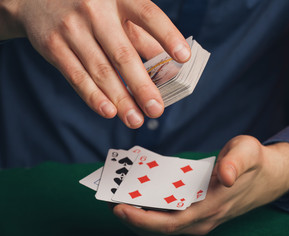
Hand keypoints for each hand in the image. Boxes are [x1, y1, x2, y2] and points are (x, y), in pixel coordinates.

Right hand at [0, 0, 189, 127]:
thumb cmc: (92, 7)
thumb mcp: (118, 10)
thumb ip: (142, 34)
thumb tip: (168, 64)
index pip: (148, 15)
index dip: (167, 35)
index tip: (183, 57)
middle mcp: (96, 10)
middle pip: (123, 53)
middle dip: (142, 86)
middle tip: (156, 109)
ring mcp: (72, 28)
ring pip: (100, 71)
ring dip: (120, 100)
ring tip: (135, 120)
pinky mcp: (54, 46)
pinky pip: (77, 76)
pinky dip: (93, 96)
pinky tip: (109, 111)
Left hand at [112, 135, 288, 235]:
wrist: (268, 175)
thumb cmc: (254, 162)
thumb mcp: (247, 153)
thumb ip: (235, 163)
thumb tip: (224, 176)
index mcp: (212, 207)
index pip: (171, 223)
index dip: (143, 219)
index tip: (119, 207)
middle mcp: (202, 219)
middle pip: (160, 228)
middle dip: (132, 217)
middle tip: (109, 199)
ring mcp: (199, 217)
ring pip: (163, 223)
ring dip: (139, 213)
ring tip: (118, 195)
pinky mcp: (197, 210)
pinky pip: (169, 213)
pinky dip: (151, 207)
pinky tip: (140, 192)